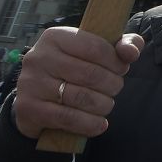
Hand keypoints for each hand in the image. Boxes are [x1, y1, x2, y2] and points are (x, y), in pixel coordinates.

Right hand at [11, 26, 141, 140]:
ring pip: (82, 98)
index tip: (122, 69)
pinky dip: (90, 124)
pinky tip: (100, 124)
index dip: (116, 61)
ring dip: (104, 105)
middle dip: (112, 85)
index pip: (96, 47)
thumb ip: (121, 45)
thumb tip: (131, 51)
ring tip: (107, 105)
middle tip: (115, 89)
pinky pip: (69, 118)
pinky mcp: (29, 108)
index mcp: (55, 37)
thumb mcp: (95, 52)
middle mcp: (39, 57)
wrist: (34, 99)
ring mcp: (31, 83)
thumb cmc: (72, 70)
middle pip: (91, 74)